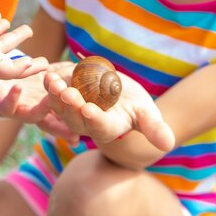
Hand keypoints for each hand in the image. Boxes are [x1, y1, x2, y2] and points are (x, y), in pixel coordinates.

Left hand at [0, 67, 79, 143]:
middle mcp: (37, 113)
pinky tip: (19, 87)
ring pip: (33, 116)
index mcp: (50, 108)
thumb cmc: (27, 79)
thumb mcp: (48, 74)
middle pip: (52, 124)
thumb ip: (64, 72)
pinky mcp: (4, 106)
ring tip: (51, 100)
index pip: (66, 117)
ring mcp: (21, 111)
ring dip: (43, 109)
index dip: (77, 123)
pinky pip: (8, 105)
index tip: (91, 127)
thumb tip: (80, 66)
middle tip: (75, 132)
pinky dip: (13, 97)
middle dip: (63, 129)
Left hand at [44, 69, 174, 151]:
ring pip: (59, 106)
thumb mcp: (148, 115)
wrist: (121, 97)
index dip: (95, 120)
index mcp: (107, 128)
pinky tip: (47, 72)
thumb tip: (168, 144)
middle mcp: (86, 123)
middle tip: (68, 93)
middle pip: (75, 118)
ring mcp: (73, 110)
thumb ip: (154, 129)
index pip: (100, 127)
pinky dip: (50, 84)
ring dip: (54, 94)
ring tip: (52, 80)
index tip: (90, 110)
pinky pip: (54, 92)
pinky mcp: (65, 96)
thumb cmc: (137, 108)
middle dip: (71, 106)